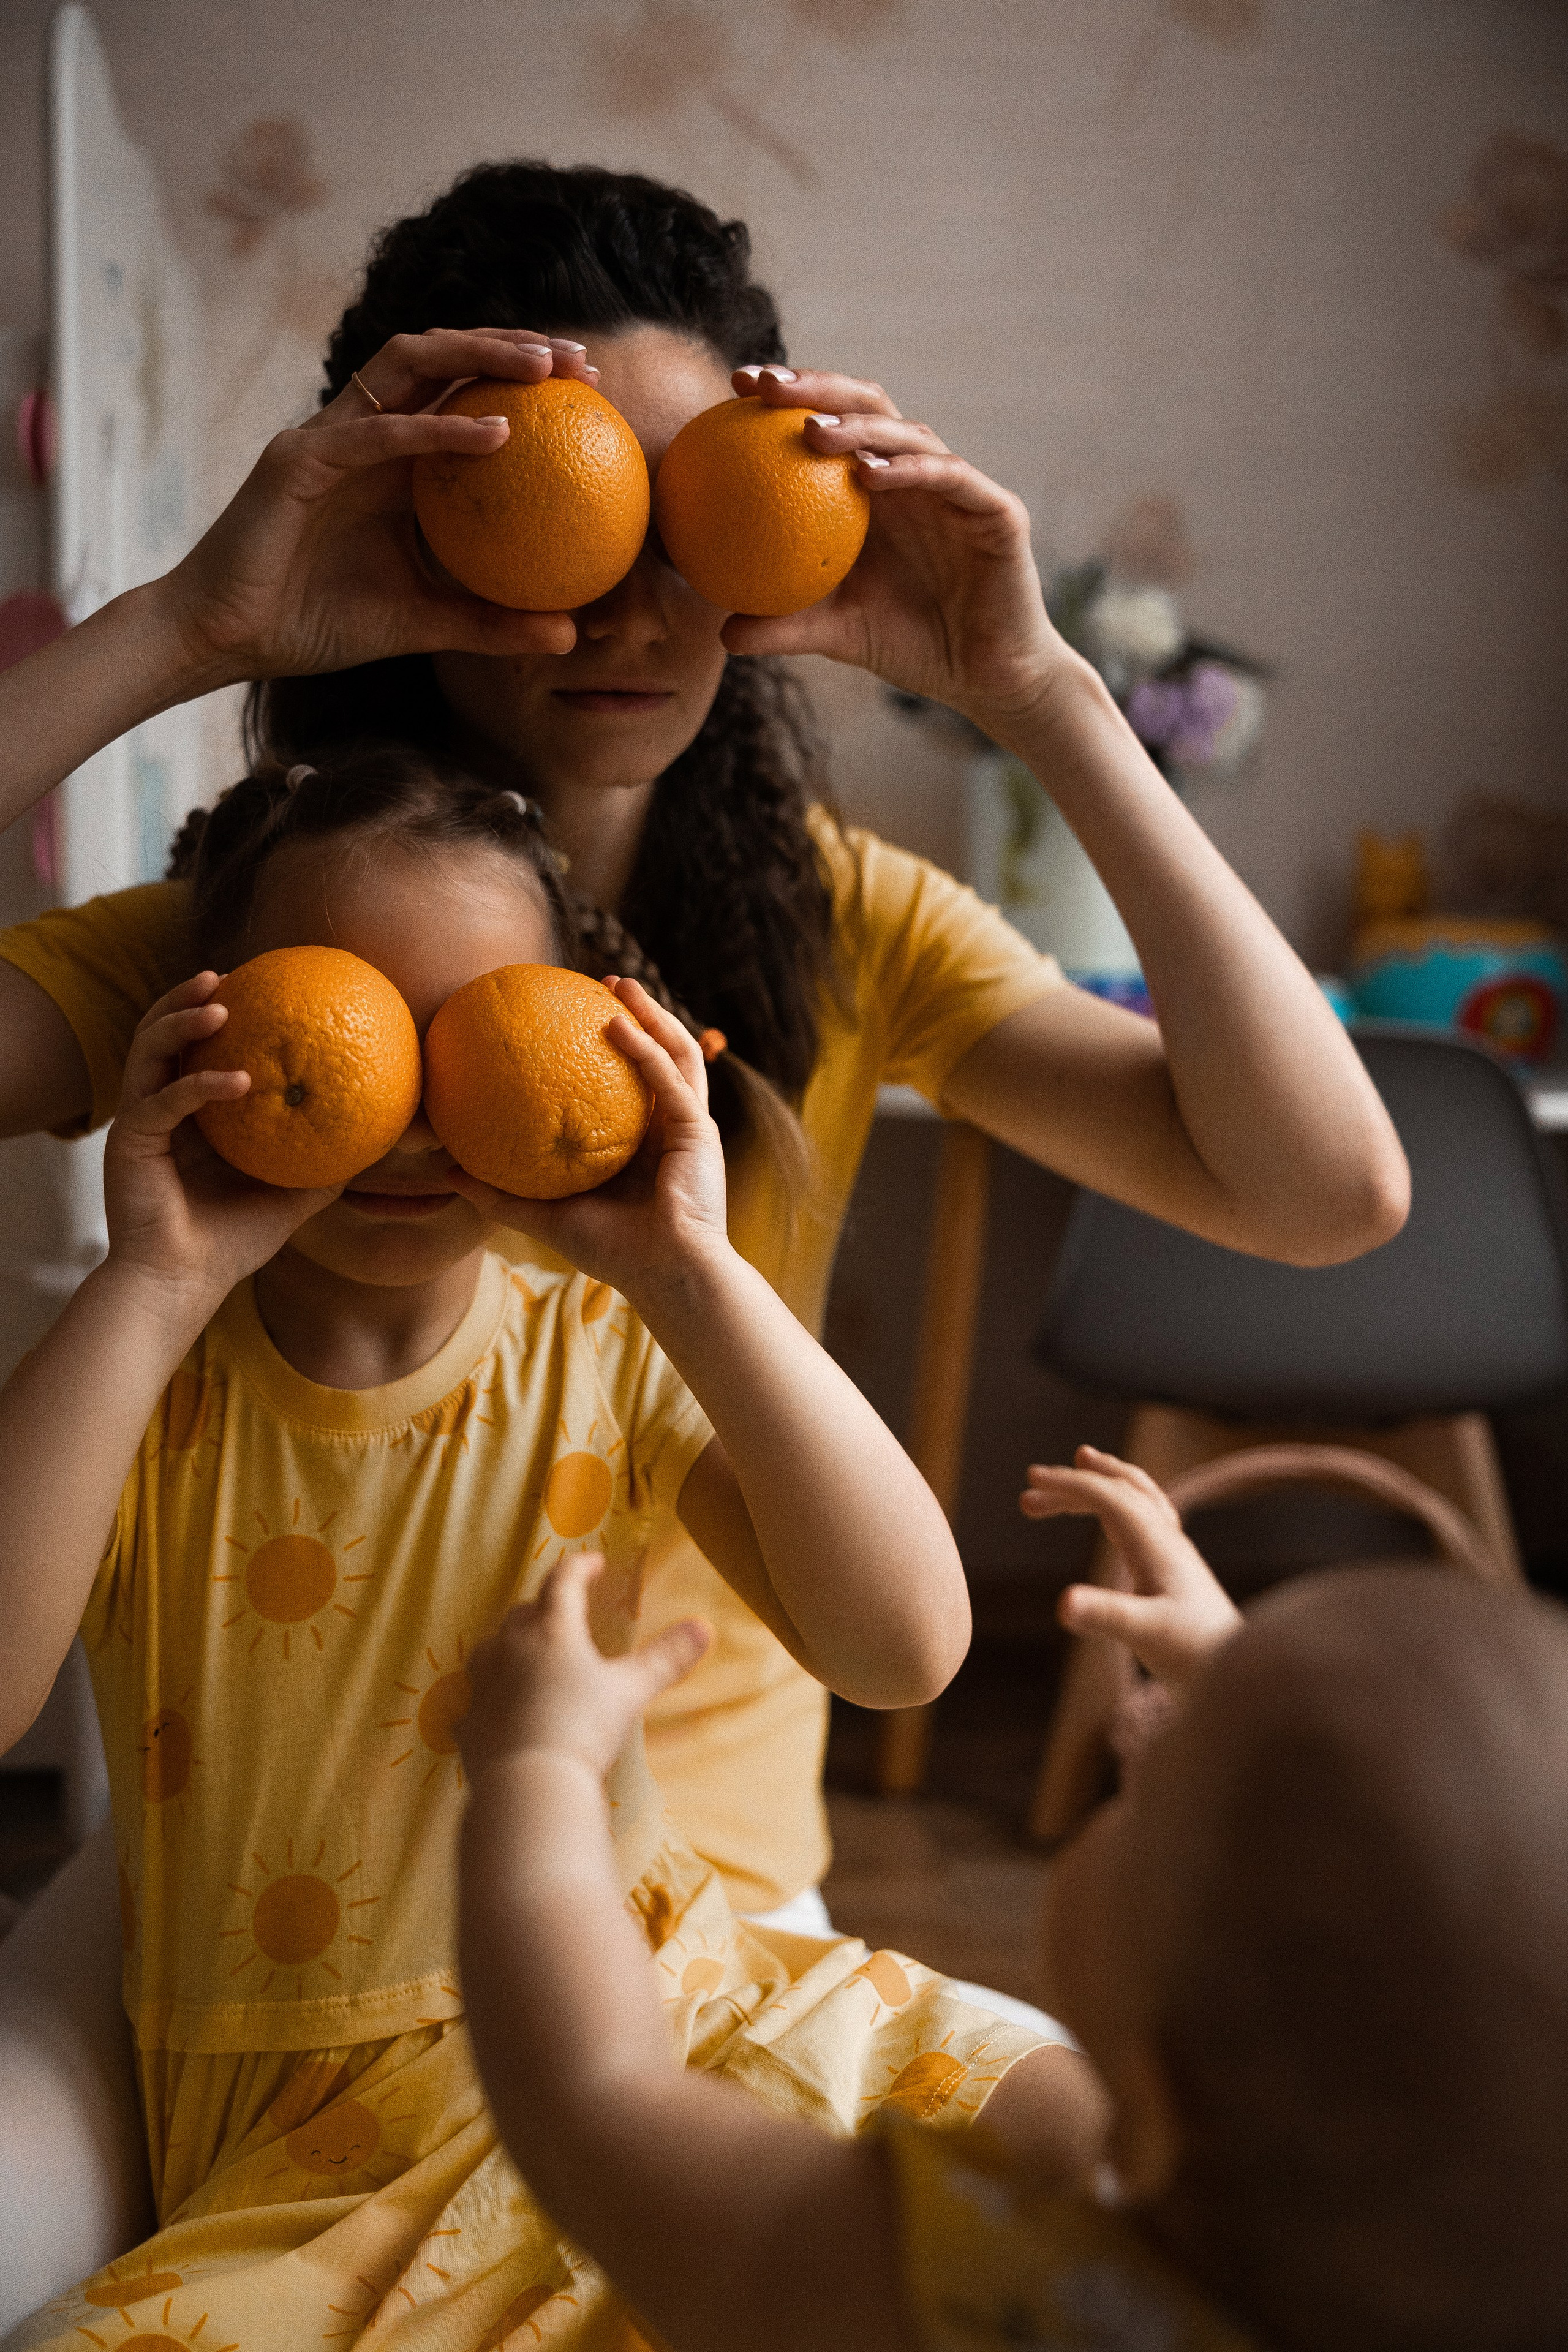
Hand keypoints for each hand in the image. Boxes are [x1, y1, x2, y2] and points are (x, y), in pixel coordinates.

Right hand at [103, 976, 339, 1317]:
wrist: (184, 1284)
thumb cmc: (231, 1243)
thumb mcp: (292, 1197)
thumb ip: (325, 1165)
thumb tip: (381, 1140)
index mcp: (186, 1116)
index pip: (191, 1049)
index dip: (210, 1012)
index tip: (248, 985)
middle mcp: (157, 1110)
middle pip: (159, 1034)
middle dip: (184, 998)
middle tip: (222, 975)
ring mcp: (139, 1123)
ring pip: (147, 1051)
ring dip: (180, 1021)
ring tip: (220, 1005)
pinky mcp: (130, 1143)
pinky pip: (161, 1101)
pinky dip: (199, 1086)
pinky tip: (237, 1080)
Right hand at [158, 330, 601, 688]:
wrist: (227, 640)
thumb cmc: (315, 624)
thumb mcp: (424, 625)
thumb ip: (491, 623)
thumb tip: (570, 635)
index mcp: (391, 461)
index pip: (461, 394)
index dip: (520, 378)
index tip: (588, 389)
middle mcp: (363, 434)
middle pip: (442, 359)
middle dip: (512, 346)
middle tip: (579, 361)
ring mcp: (328, 438)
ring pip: (408, 363)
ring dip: (478, 354)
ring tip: (542, 367)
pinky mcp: (299, 461)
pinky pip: (378, 433)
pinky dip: (436, 430)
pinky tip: (495, 434)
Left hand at [446, 979, 729, 1304]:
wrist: (665, 1276)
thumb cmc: (614, 1252)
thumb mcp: (546, 1216)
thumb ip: (500, 1193)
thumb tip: (445, 1170)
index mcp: (645, 1143)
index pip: (637, 1084)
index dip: (618, 1047)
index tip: (579, 1018)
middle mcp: (670, 1128)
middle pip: (663, 1056)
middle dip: (640, 1015)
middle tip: (606, 985)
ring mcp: (688, 1127)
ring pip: (678, 1053)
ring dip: (652, 1015)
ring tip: (620, 986)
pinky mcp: (698, 1131)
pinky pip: (668, 1079)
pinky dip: (644, 1050)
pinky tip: (616, 1026)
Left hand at [459, 1551, 710, 1782]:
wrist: (530, 1784)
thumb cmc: (583, 1728)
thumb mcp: (631, 1691)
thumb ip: (667, 1658)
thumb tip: (705, 1626)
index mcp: (553, 1631)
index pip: (563, 1582)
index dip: (580, 1568)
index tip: (594, 1564)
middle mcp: (511, 1648)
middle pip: (523, 1613)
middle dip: (544, 1606)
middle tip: (562, 1612)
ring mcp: (483, 1684)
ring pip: (490, 1649)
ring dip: (507, 1644)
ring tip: (522, 1652)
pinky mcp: (468, 1722)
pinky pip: (472, 1700)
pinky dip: (486, 1697)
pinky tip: (493, 1708)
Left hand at [718, 362, 1075, 727]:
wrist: (983, 679)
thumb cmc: (910, 647)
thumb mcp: (836, 633)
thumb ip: (784, 626)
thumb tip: (721, 633)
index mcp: (878, 490)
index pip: (831, 423)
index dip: (789, 397)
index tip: (733, 388)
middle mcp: (915, 476)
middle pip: (868, 406)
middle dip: (816, 387)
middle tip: (763, 385)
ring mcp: (957, 488)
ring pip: (909, 434)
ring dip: (859, 427)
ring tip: (811, 433)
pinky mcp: (995, 510)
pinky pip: (950, 477)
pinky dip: (910, 470)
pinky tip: (869, 474)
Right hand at [1021, 1446, 1240, 1691]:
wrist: (1245, 1675)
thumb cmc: (1196, 1656)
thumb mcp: (1145, 1635)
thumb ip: (1104, 1615)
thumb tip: (1062, 1603)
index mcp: (1157, 1545)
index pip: (1109, 1496)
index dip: (1069, 1485)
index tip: (1031, 1481)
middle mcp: (1167, 1540)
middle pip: (1120, 1490)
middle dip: (1076, 1482)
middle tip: (1032, 1483)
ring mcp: (1173, 1554)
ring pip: (1135, 1500)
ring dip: (1098, 1486)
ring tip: (1068, 1478)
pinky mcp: (1174, 1571)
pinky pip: (1145, 1520)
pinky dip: (1119, 1505)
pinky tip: (1108, 1519)